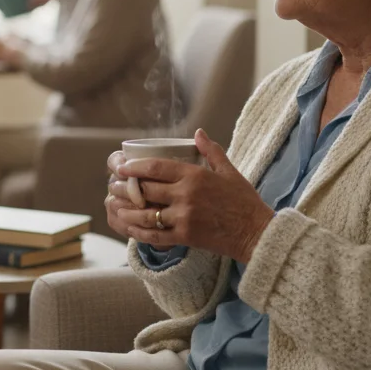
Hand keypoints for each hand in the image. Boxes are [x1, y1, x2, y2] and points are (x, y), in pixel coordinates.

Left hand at [109, 131, 273, 261]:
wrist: (256, 233)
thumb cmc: (244, 201)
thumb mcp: (229, 171)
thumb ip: (211, 151)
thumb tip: (198, 132)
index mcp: (195, 176)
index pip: (156, 167)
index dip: (135, 167)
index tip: (121, 167)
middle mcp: (186, 195)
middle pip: (145, 190)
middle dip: (125, 188)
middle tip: (113, 186)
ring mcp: (184, 217)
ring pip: (145, 214)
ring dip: (126, 210)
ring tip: (115, 206)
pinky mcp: (185, 237)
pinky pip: (155, 236)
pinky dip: (139, 233)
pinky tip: (129, 229)